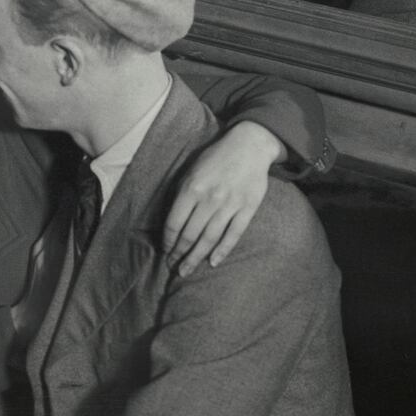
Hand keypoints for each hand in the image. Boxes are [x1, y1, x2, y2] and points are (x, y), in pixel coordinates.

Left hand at [163, 121, 282, 276]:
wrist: (249, 145)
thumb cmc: (216, 157)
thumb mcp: (192, 169)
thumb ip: (182, 193)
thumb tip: (172, 221)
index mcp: (192, 188)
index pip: (174, 222)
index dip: (168, 240)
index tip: (165, 250)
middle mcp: (210, 199)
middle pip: (190, 234)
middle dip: (179, 253)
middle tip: (172, 266)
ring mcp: (230, 205)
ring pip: (209, 239)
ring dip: (196, 257)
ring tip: (186, 270)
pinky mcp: (247, 208)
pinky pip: (233, 235)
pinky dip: (222, 251)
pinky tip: (213, 262)